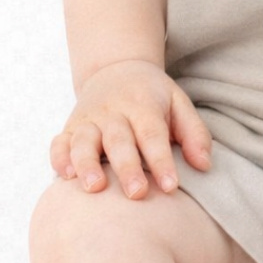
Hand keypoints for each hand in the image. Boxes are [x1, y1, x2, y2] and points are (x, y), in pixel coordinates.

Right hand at [50, 59, 212, 198]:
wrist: (116, 69)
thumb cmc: (153, 96)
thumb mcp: (179, 103)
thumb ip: (194, 133)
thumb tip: (204, 165)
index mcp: (143, 106)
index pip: (153, 135)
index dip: (161, 161)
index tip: (171, 187)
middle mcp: (114, 112)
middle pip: (119, 141)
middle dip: (127, 168)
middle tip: (137, 194)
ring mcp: (89, 120)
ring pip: (84, 142)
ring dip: (87, 164)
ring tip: (94, 188)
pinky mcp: (70, 128)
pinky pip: (59, 143)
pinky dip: (59, 158)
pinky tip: (63, 176)